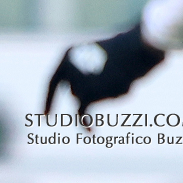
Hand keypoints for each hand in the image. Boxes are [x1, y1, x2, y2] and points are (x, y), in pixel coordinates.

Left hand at [43, 22, 165, 120]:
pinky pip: (82, 114)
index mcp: (68, 55)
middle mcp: (67, 68)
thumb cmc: (127, 51)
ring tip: (121, 83)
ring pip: (85, 99)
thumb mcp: (103, 60)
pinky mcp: (85, 94)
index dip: (48, 99)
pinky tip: (92, 132)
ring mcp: (75, 81)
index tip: (45, 117)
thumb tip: (84, 99)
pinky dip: (85, 124)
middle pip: (74, 92)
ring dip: (106, 94)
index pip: (53, 81)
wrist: (137, 49)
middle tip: (106, 87)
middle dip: (93, 93)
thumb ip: (91, 76)